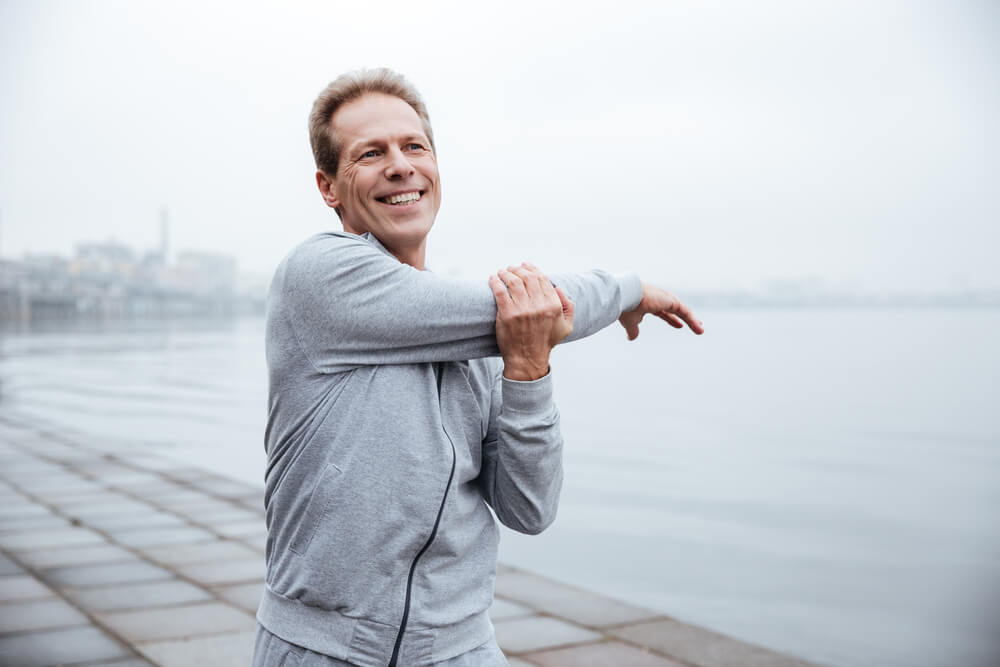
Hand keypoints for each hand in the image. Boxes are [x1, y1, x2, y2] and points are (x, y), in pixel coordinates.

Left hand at [489, 262, 574, 380]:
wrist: (527, 359)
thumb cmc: (545, 342)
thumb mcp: (566, 326)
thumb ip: (568, 306)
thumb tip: (558, 287)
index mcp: (553, 306)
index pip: (542, 278)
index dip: (532, 268)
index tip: (524, 265)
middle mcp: (539, 306)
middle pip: (528, 277)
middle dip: (518, 269)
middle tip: (511, 268)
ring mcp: (522, 309)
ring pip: (514, 281)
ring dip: (506, 273)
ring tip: (502, 272)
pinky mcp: (507, 314)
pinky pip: (500, 291)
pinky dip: (495, 282)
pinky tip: (493, 278)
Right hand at [618, 282, 703, 339]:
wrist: (625, 296)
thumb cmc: (625, 307)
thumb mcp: (630, 322)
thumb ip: (633, 330)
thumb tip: (631, 338)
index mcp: (649, 303)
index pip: (663, 311)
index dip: (671, 319)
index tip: (679, 325)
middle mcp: (659, 298)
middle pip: (676, 309)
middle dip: (685, 317)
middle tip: (696, 323)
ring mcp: (665, 298)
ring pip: (682, 310)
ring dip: (692, 320)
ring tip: (700, 329)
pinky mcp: (671, 301)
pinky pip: (685, 311)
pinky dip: (692, 320)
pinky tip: (699, 328)